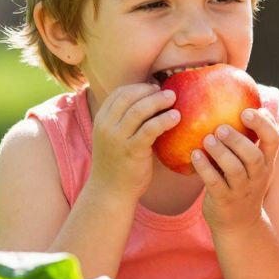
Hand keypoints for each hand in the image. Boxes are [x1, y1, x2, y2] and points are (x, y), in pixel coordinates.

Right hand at [83, 83, 180, 201]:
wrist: (110, 191)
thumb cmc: (118, 164)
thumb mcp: (115, 138)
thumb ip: (126, 121)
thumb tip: (151, 102)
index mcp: (101, 120)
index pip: (119, 93)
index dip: (139, 87)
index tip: (155, 88)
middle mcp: (106, 126)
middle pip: (129, 96)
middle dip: (150, 90)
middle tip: (168, 92)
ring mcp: (117, 138)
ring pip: (139, 110)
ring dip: (159, 100)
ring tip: (174, 99)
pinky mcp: (131, 150)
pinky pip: (150, 129)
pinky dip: (164, 119)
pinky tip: (176, 117)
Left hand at [194, 106, 278, 234]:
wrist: (239, 225)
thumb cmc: (243, 184)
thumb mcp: (255, 164)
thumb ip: (254, 137)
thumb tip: (255, 100)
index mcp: (267, 162)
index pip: (275, 139)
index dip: (265, 124)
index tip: (249, 110)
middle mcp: (258, 175)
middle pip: (254, 156)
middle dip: (239, 140)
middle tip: (222, 126)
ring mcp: (242, 189)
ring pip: (235, 169)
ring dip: (221, 152)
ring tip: (207, 138)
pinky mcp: (224, 200)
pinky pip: (214, 182)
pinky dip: (204, 168)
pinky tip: (194, 154)